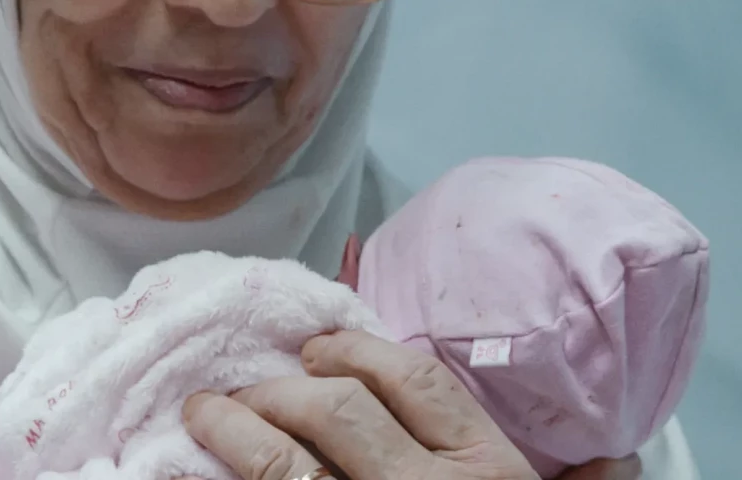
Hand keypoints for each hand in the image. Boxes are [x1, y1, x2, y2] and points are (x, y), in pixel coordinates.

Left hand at [182, 329, 641, 479]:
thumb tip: (616, 462)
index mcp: (486, 473)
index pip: (413, 381)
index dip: (356, 352)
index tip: (320, 349)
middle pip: (335, 409)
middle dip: (284, 388)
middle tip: (252, 386)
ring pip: (283, 462)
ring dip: (234, 427)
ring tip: (205, 412)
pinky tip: (199, 472)